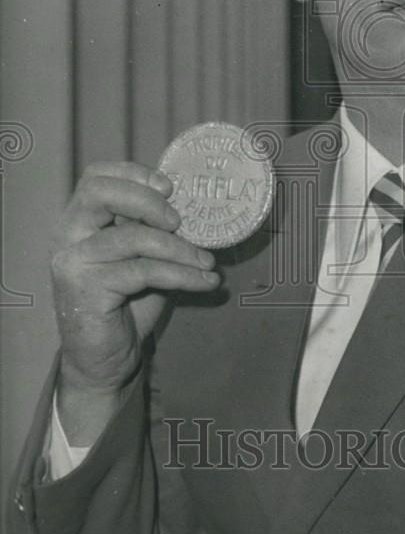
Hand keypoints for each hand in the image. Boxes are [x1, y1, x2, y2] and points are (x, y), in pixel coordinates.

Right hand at [51, 161, 218, 398]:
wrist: (104, 360)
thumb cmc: (126, 304)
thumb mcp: (141, 257)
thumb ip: (151, 230)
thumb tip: (193, 207)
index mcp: (78, 221)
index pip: (96, 177)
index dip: (134, 174)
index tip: (170, 188)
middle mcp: (67, 236)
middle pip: (101, 193)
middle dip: (148, 202)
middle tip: (181, 222)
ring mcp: (73, 262)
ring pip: (133, 237)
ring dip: (181, 249)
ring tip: (208, 263)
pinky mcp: (86, 290)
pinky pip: (144, 271)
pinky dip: (182, 275)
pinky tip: (205, 282)